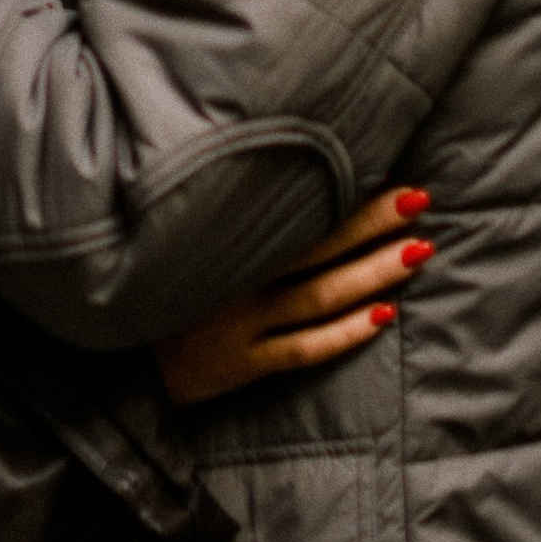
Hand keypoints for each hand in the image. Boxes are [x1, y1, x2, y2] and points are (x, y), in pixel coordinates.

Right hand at [154, 189, 433, 407]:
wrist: (121, 364)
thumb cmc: (168, 293)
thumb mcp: (193, 249)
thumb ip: (239, 224)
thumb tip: (300, 189)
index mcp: (228, 243)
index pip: (297, 214)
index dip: (347, 198)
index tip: (393, 177)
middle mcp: (236, 278)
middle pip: (315, 248)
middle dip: (370, 223)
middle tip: (419, 200)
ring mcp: (239, 323)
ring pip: (317, 296)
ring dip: (371, 273)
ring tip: (418, 251)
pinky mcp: (240, 364)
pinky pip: (300, 349)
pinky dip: (343, 334)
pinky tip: (383, 316)